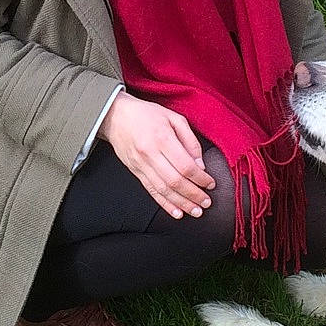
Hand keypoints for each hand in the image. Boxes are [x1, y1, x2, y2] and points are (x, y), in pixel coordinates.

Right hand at [100, 93, 215, 219]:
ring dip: (181, 203)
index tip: (210, 184)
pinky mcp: (135, 172)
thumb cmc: (146, 114)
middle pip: (175, 181)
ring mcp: (141, 165)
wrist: (115, 116)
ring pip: (163, 190)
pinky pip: (151, 191)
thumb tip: (200, 164)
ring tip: (195, 211)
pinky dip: (165, 204)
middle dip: (193, 195)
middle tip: (206, 203)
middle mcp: (150, 154)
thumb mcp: (173, 117)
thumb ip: (189, 140)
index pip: (185, 165)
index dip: (200, 178)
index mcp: (162, 138)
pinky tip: (176, 212)